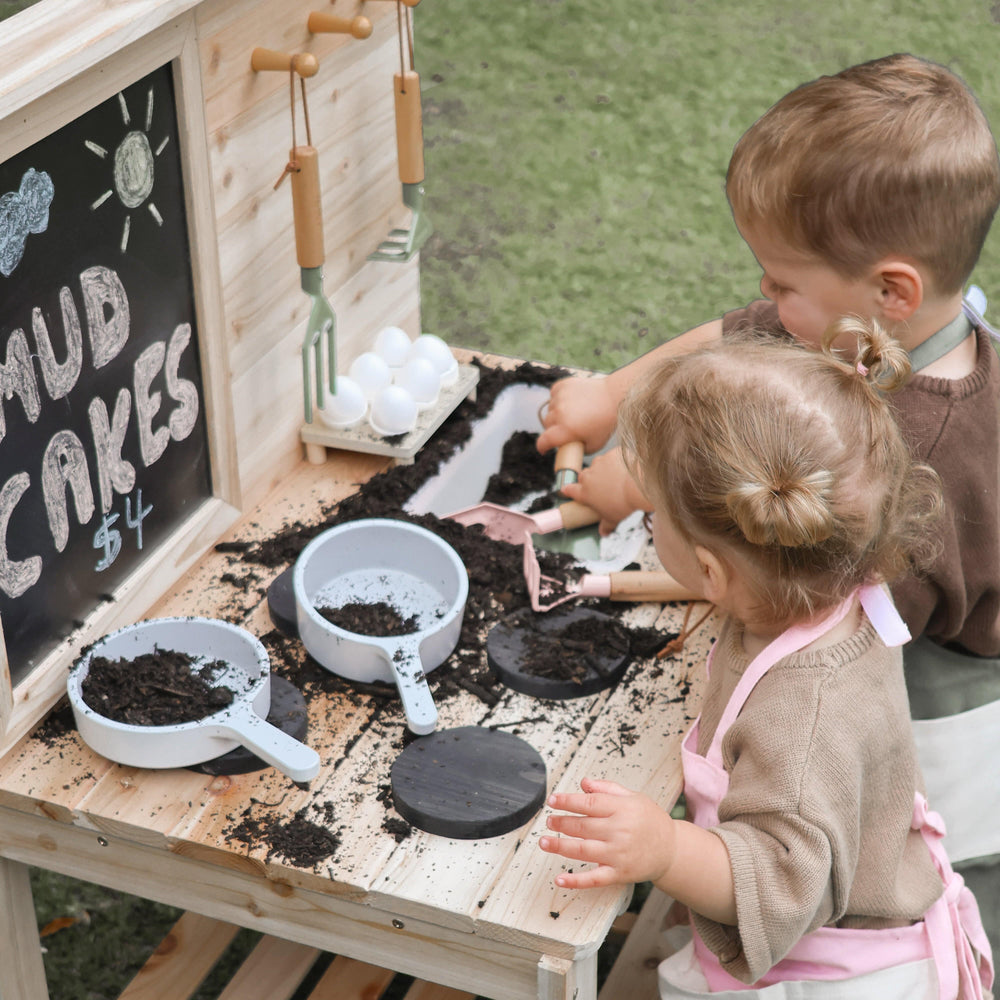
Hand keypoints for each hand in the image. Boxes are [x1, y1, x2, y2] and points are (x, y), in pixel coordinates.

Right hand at [536, 375, 618, 455]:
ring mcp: (560, 397)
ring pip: (550, 410)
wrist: (614, 396)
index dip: (542, 447)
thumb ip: (578, 450)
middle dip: (553, 429)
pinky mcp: (562, 385)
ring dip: (556, 414)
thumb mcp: (594, 445)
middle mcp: (560, 412)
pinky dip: (558, 399)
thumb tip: (568, 453)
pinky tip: (570, 402)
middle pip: (547, 425)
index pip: (544, 441)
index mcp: (566, 429)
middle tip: (566, 430)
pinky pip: (553, 395)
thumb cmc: (605, 422)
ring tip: (572, 414)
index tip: (545, 449)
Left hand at [538, 777, 675, 888]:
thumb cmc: (650, 820)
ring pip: (582, 850)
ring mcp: (618, 854)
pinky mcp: (619, 874)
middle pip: (582, 826)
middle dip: (560, 822)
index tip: (553, 800)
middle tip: (548, 820)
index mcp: (623, 809)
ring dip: (559, 846)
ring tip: (544, 842)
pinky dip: (575, 880)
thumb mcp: (633, 797)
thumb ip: (607, 788)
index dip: (568, 801)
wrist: (671, 849)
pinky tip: (560, 879)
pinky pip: (594, 879)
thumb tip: (583, 783)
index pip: (589, 803)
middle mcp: (620, 831)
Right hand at [560, 448, 651, 534]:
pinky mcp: (612, 454)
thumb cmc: (625, 503)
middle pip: (583, 476)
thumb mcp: (613, 519)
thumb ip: (605, 526)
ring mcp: (600, 463)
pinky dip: (617, 462)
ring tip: (615, 478)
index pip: (570, 490)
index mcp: (585, 492)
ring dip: (603, 470)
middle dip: (589, 481)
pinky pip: (612, 457)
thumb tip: (604, 532)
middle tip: (600, 487)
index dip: (568, 491)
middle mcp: (589, 476)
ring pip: (597, 465)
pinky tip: (625, 469)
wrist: (640, 486)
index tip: (567, 490)